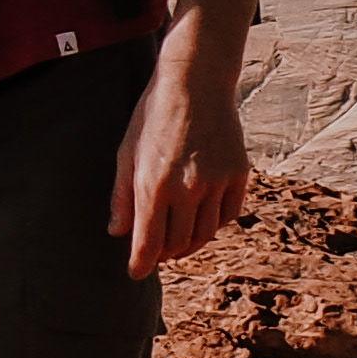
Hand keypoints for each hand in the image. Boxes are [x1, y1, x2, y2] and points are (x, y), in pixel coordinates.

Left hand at [110, 5, 253, 274]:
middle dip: (164, 255)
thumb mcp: (126, 152)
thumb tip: (117, 233)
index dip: (141, 264)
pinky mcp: (239, 175)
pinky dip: (213, 224)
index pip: (148, 242)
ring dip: (189, 244)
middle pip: (178, 243)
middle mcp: (189, 188)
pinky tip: (200, 220)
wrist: (196, 83)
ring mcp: (217, 182)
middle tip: (155, 255)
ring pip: (205, 234)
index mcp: (154, 184)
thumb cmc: (153, 116)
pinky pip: (228, 215)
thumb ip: (122, 196)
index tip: (135, 274)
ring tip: (176, 242)